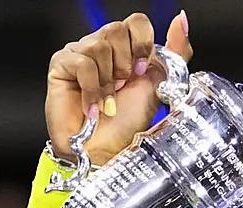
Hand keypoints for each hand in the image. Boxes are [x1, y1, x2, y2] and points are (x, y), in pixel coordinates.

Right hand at [46, 11, 192, 164]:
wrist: (106, 151)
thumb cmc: (127, 124)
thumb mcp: (160, 85)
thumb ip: (174, 53)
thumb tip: (182, 20)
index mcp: (127, 50)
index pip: (137, 21)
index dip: (143, 45)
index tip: (143, 71)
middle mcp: (103, 48)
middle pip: (117, 29)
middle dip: (126, 65)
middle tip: (122, 88)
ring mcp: (80, 54)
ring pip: (99, 46)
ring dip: (109, 82)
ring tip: (108, 101)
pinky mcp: (61, 65)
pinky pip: (82, 62)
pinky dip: (93, 89)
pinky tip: (94, 106)